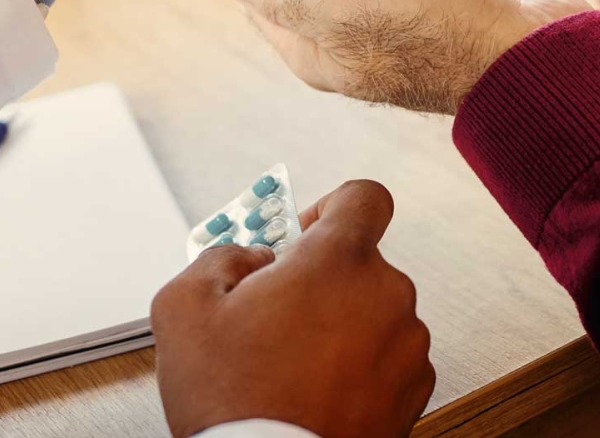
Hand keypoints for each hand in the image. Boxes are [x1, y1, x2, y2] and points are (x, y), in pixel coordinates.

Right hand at [152, 180, 433, 437]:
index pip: (364, 197)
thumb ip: (218, 257)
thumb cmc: (236, 403)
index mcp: (339, 260)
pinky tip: (319, 390)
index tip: (307, 234)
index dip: (332, 207)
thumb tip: (246, 258)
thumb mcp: (184, 308)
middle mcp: (386, 294)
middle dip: (320, 283)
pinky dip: (360, 368)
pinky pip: (388, 358)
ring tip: (293, 367)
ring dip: (340, 328)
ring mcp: (407, 344)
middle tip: (276, 319)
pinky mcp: (414, 388)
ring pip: (373, 313)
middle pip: (359, 264)